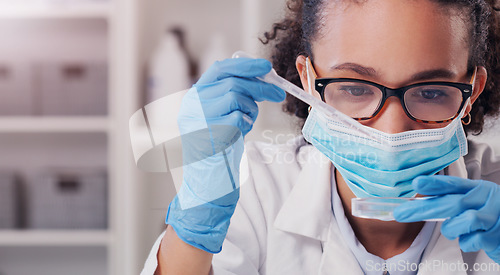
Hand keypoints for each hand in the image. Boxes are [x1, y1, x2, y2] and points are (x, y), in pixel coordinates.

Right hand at [166, 57, 285, 252]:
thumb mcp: (222, 116)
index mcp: (194, 98)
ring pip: (235, 97)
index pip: (219, 70)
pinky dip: (246, 123)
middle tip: (277, 94)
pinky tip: (240, 133)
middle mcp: (192, 106)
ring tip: (248, 120)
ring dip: (251, 108)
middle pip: (232, 83)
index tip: (266, 68)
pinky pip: (237, 118)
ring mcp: (198, 119)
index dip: (245, 65)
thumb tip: (263, 77)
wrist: (207, 183)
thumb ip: (234, 96)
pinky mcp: (209, 133)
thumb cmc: (219, 149)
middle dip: (259, 87)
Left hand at [394, 175, 499, 263]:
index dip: (434, 183)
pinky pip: (473, 240)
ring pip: (464, 221)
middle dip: (423, 209)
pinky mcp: (498, 235)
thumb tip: (416, 204)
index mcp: (476, 188)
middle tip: (401, 214)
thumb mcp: (472, 202)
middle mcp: (486, 198)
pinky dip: (467, 242)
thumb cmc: (487, 216)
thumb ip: (450, 200)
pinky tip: (473, 239)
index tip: (416, 183)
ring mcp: (494, 215)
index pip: (453, 184)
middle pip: (451, 203)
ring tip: (455, 230)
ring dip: (452, 229)